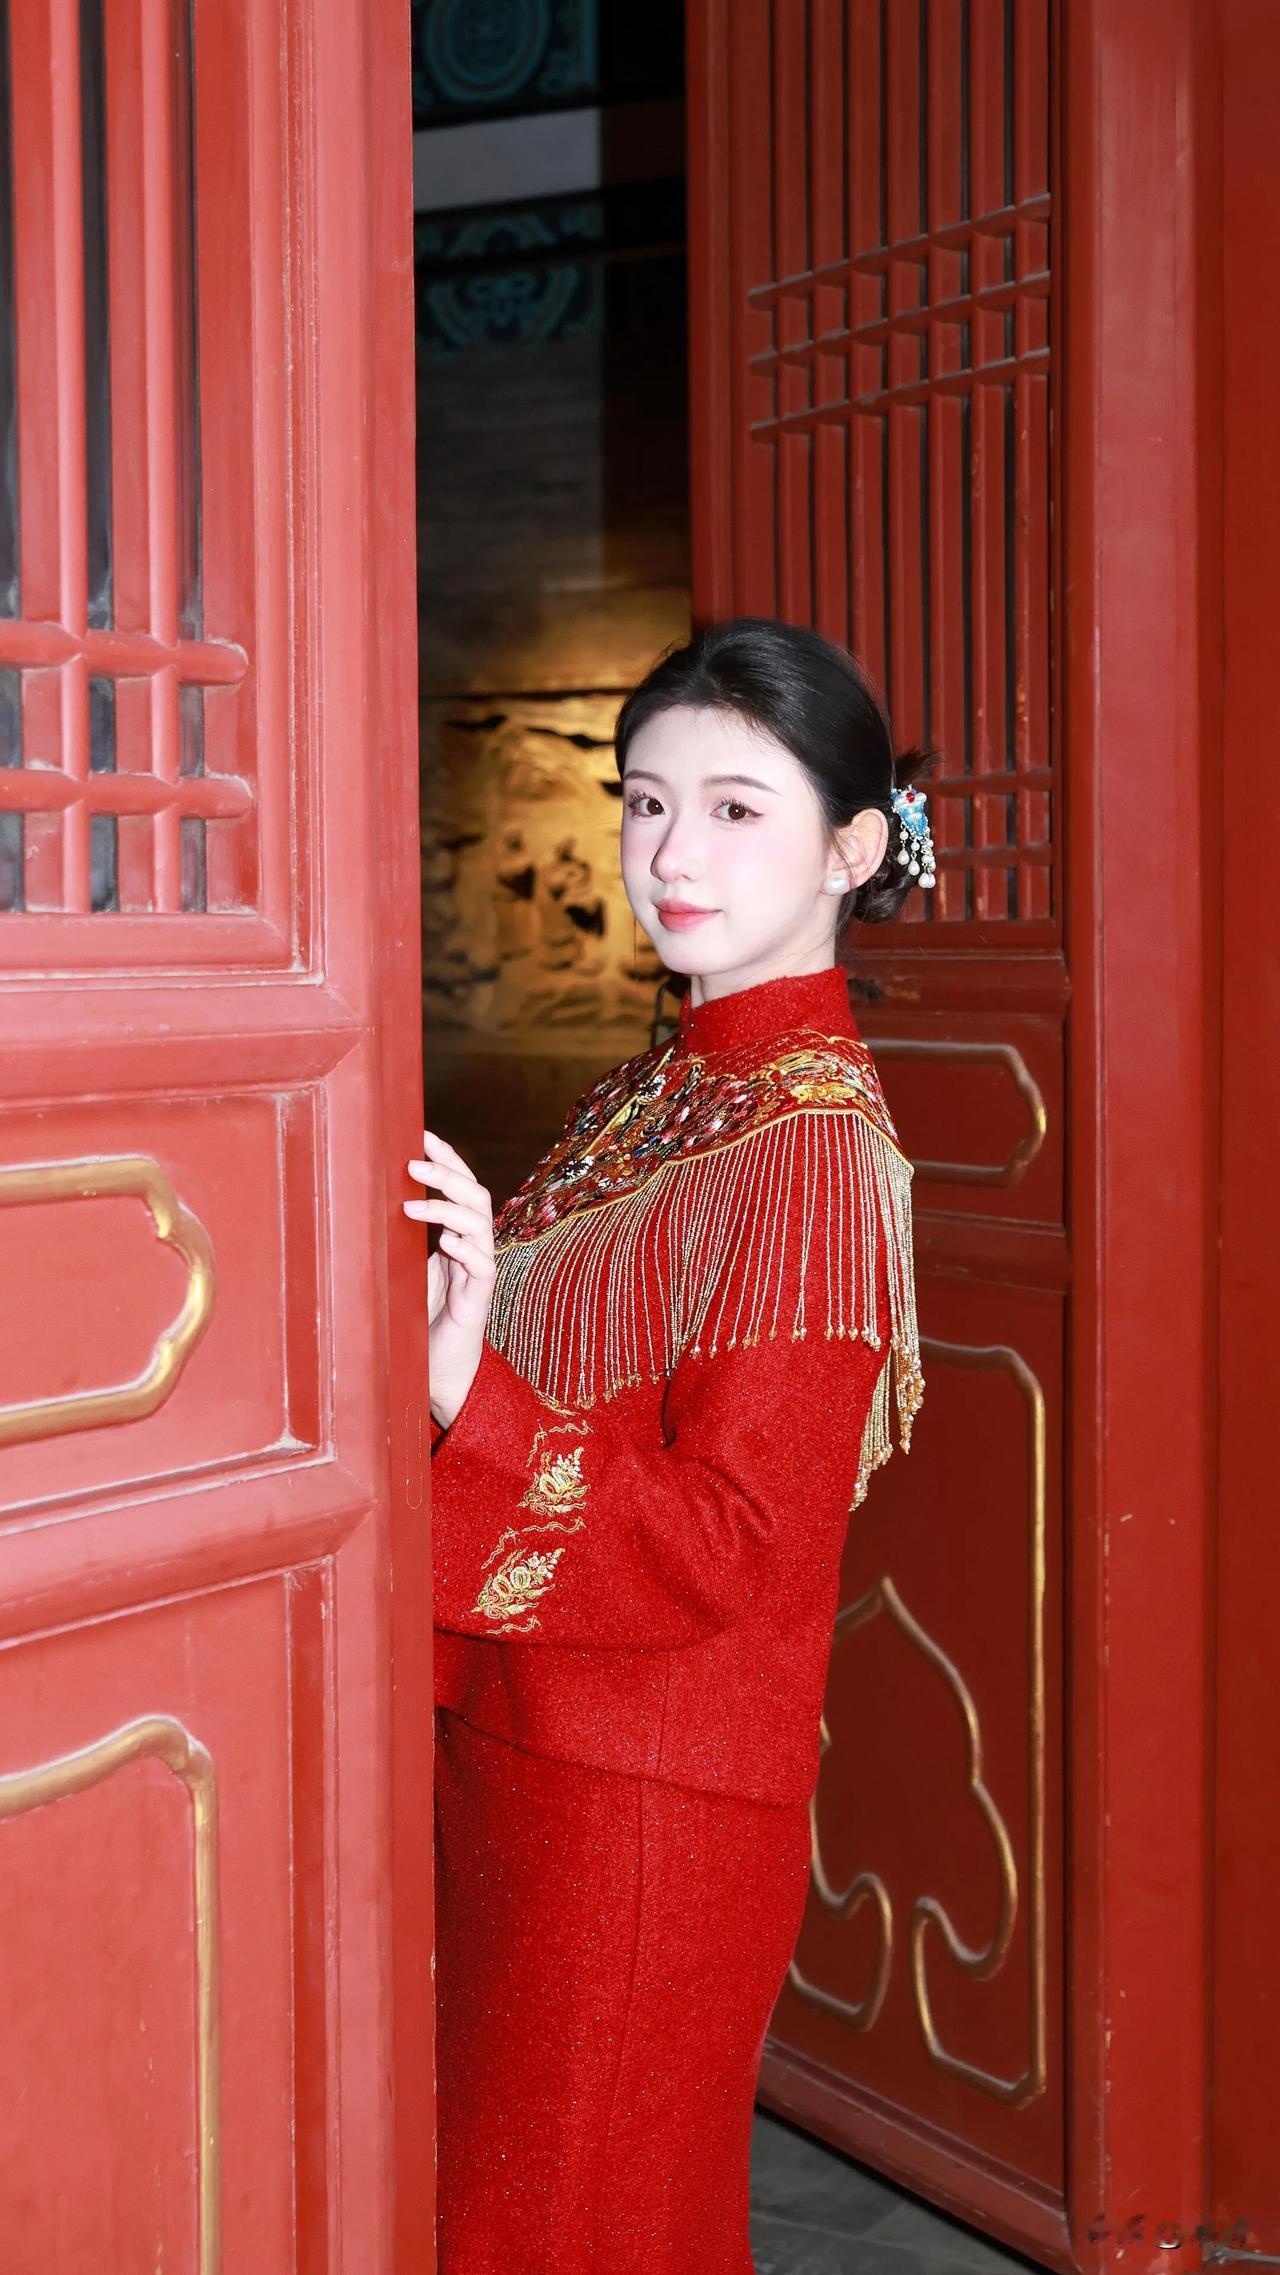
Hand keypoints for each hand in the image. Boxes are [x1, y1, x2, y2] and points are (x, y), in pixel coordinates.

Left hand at [404, 1130, 495, 1429]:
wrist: (438, 1371)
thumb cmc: (416, 1319)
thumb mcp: (401, 1270)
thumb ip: (395, 1239)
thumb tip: (357, 1201)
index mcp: (456, 1233)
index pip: (460, 1184)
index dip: (446, 1157)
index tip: (421, 1133)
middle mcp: (472, 1245)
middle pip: (475, 1195)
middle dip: (447, 1173)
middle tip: (412, 1163)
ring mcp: (478, 1270)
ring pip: (480, 1223)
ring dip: (448, 1207)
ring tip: (415, 1203)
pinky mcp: (479, 1298)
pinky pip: (482, 1265)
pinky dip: (466, 1248)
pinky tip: (447, 1241)